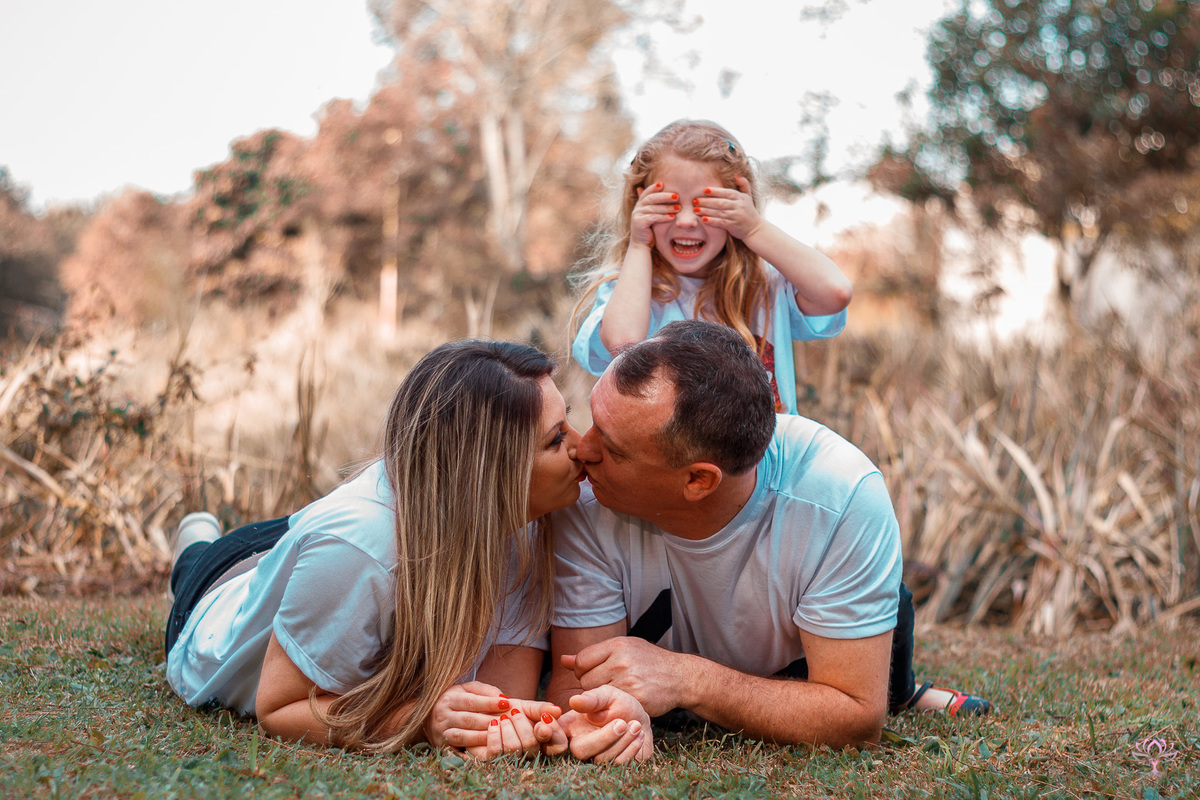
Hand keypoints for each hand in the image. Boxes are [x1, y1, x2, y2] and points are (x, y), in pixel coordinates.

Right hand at [424, 681, 560, 759]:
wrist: (426, 716)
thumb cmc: (454, 701)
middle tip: (507, 721)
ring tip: (499, 735)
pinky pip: (456, 752)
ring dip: (482, 737)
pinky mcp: (442, 747)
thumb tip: (503, 698)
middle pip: (468, 719)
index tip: (507, 703)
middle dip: (489, 721)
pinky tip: (483, 753)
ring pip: (463, 737)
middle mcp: (443, 716)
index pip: (471, 701)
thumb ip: (484, 690)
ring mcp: (441, 733)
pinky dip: (468, 754)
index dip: (489, 703)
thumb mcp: (465, 689)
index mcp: (449, 699)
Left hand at [474, 705, 564, 760]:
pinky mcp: (494, 760)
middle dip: (522, 724)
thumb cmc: (510, 710)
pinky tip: (493, 723)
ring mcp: (513, 760)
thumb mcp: (527, 706)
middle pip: (532, 745)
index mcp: (544, 741)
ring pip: (514, 749)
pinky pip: (496, 752)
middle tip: (515, 711)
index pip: (559, 745)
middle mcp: (531, 754)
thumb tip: (557, 710)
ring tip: (503, 717)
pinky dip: (494, 734)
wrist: (487, 711)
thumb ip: (542, 708)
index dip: (553, 732)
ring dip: (507, 728)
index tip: (544, 718)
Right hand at [558, 685, 652, 762]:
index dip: (552, 735)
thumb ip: (592, 699)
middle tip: (621, 723)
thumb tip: (573, 701)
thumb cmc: (617, 703)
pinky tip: (638, 734)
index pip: (553, 736)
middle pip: (580, 751)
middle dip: (603, 738)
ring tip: (635, 725)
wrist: (640, 716)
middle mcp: (579, 744)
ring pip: (602, 759)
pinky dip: (632, 749)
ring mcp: (595, 758)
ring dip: (622, 741)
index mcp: (571, 726)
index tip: (558, 726)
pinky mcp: (613, 767)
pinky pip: (619, 765)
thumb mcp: (606, 695)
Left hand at [563, 636, 686, 716]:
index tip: (592, 673)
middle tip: (605, 685)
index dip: (581, 670)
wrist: (680, 676)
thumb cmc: (648, 661)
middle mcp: (621, 662)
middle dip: (591, 685)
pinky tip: (623, 702)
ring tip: (614, 692)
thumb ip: (592, 655)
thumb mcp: (623, 648)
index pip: (581, 661)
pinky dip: (612, 708)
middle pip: (585, 681)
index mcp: (617, 645)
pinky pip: (610, 708)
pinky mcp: (636, 700)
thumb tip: (563, 660)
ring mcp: (629, 682)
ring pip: (595, 696)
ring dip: (600, 698)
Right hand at [630, 182, 676, 248]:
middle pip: (651, 198)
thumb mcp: (653, 216)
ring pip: (653, 208)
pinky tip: (672, 217)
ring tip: (678, 208)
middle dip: (664, 196)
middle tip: (677, 196)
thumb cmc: (650, 230)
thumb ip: (656, 206)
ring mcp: (637, 215)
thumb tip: (667, 195)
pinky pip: (653, 217)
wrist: (641, 245)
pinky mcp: (639, 223)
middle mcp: (637, 208)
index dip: (654, 187)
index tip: (663, 184)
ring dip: (667, 208)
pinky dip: (663, 217)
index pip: (646, 192)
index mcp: (640, 205)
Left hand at [692, 176, 763, 241]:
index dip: (716, 191)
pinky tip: (703, 219)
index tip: (705, 190)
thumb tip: (737, 175)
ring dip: (706, 211)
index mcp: (741, 197)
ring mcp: (737, 216)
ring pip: (719, 212)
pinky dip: (712, 221)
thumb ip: (744, 185)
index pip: (727, 192)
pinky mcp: (734, 226)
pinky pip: (721, 222)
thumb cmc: (748, 211)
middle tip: (695, 200)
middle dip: (707, 201)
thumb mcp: (748, 197)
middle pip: (721, 202)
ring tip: (695, 209)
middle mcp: (739, 206)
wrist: (755, 229)